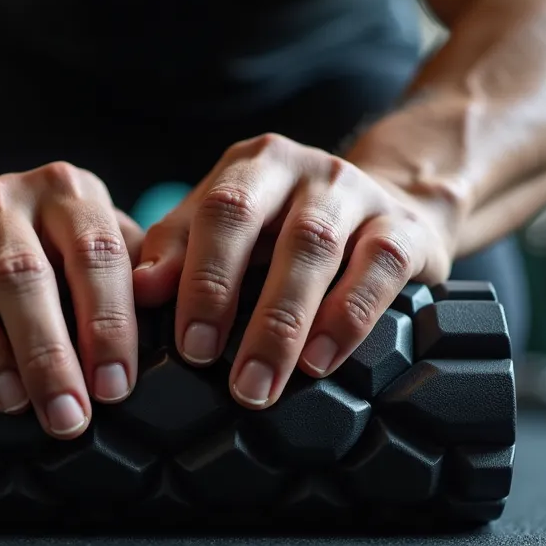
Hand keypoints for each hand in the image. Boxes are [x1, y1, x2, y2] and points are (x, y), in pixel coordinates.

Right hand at [0, 162, 144, 438]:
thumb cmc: (24, 248)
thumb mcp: (75, 248)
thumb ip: (123, 277)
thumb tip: (173, 332)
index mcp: (77, 195)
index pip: (108, 255)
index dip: (115, 322)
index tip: (120, 385)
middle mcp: (30, 191)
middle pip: (65, 268)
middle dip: (80, 344)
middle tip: (86, 411)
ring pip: (12, 282)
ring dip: (34, 354)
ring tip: (50, 410)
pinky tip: (1, 391)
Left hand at [133, 133, 457, 408]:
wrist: (398, 213)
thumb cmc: (292, 234)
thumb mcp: (232, 231)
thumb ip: (179, 251)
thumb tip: (140, 290)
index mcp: (252, 165)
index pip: (212, 209)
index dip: (195, 275)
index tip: (184, 342)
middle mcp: (302, 168)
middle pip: (252, 220)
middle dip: (225, 297)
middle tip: (208, 365)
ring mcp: (356, 192)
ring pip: (314, 245)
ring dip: (284, 319)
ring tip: (263, 380)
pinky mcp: (405, 228)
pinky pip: (379, 265)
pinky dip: (349, 315)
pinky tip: (321, 360)